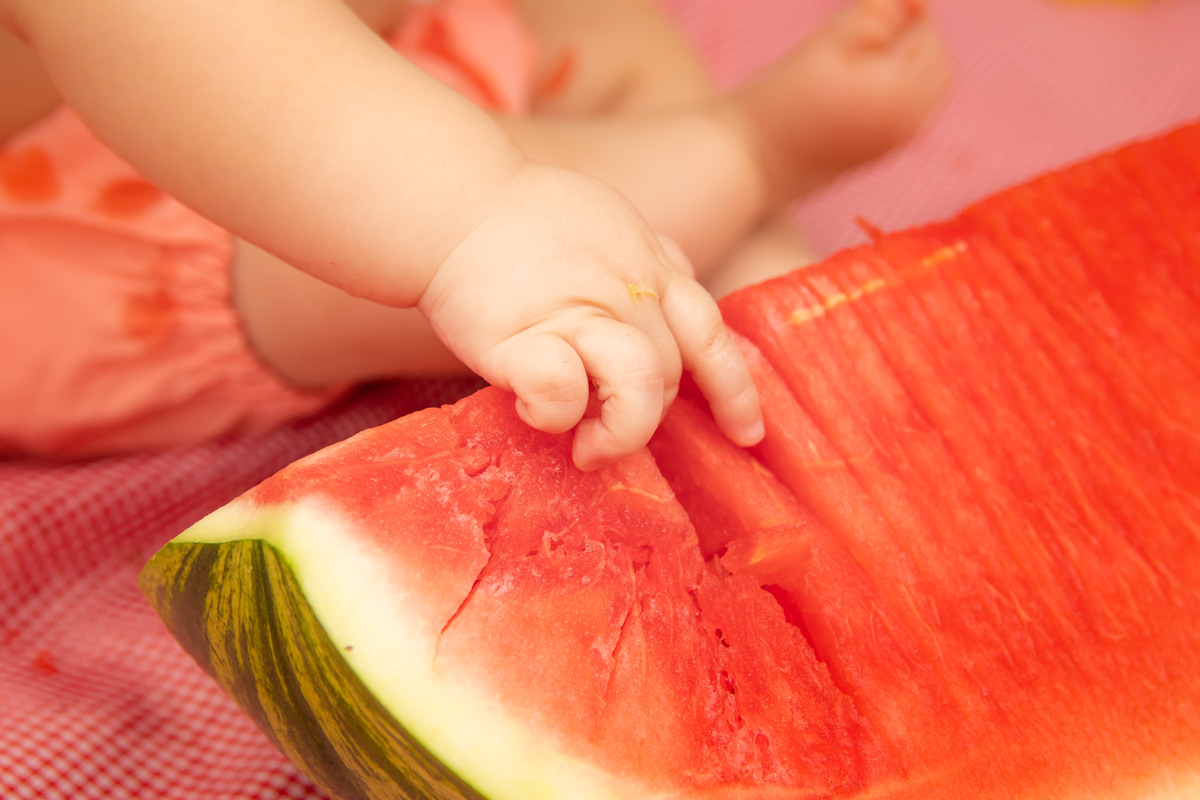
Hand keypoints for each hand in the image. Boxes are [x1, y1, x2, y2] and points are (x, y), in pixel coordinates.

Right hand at [418, 161, 762, 469]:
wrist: (451, 200)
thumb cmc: (519, 218)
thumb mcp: (609, 223)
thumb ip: (646, 263)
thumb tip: (670, 300)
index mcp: (650, 268)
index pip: (712, 333)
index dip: (735, 389)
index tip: (747, 433)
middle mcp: (626, 293)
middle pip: (670, 375)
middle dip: (647, 416)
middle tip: (604, 435)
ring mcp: (578, 313)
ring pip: (640, 387)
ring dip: (622, 431)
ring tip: (589, 450)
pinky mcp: (524, 337)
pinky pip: (562, 395)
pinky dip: (553, 415)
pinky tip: (529, 410)